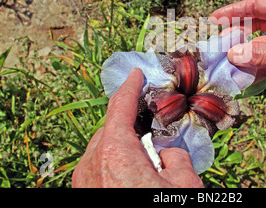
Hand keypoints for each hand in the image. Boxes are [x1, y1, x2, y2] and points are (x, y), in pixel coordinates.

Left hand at [72, 68, 203, 187]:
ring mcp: (84, 179)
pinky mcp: (83, 191)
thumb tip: (169, 154)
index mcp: (116, 152)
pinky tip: (132, 177)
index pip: (121, 106)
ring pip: (103, 150)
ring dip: (122, 148)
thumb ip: (177, 158)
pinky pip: (98, 167)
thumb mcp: (183, 184)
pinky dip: (114, 165)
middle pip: (111, 130)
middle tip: (150, 131)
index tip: (135, 74)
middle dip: (129, 125)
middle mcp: (92, 162)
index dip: (130, 87)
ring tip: (145, 162)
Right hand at [210, 0, 265, 134]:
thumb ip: (262, 53)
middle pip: (257, 26)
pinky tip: (242, 77)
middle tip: (216, 44)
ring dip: (244, 55)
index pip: (258, 5)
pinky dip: (256, 70)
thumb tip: (233, 54)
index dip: (235, 11)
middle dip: (236, 34)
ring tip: (223, 63)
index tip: (214, 19)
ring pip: (261, 48)